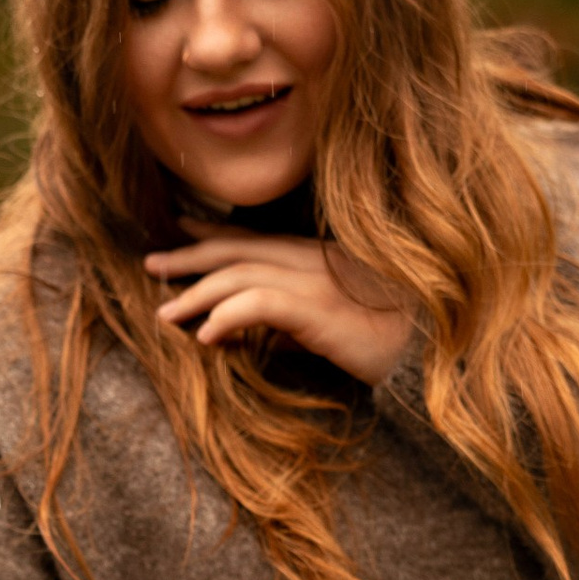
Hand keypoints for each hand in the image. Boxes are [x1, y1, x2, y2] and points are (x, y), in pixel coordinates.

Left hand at [144, 232, 414, 384]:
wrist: (427, 349)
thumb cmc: (385, 342)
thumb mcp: (329, 331)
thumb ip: (293, 330)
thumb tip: (259, 342)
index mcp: (314, 259)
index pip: (253, 238)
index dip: (212, 233)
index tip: (178, 229)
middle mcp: (310, 260)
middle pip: (236, 249)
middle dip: (189, 256)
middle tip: (151, 265)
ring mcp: (314, 281)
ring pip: (239, 275)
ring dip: (196, 293)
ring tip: (164, 313)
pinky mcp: (318, 308)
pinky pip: (259, 304)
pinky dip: (226, 317)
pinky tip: (204, 338)